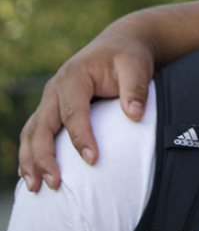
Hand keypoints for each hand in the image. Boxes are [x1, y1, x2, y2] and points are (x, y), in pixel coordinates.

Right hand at [17, 19, 153, 190]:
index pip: (72, 112)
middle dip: (44, 157)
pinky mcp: (51, 108)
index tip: (92, 160)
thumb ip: (135, 89)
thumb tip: (134, 115)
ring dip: (30, 160)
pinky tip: (32, 174)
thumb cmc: (128, 56)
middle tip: (53, 184)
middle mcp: (55, 88)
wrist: (120, 43)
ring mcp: (50, 99)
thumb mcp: (136, 66)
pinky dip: (30, 153)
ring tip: (36, 187)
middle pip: (42, 126)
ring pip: (31, 132)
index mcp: (73, 76)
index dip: (81, 137)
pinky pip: (34, 132)